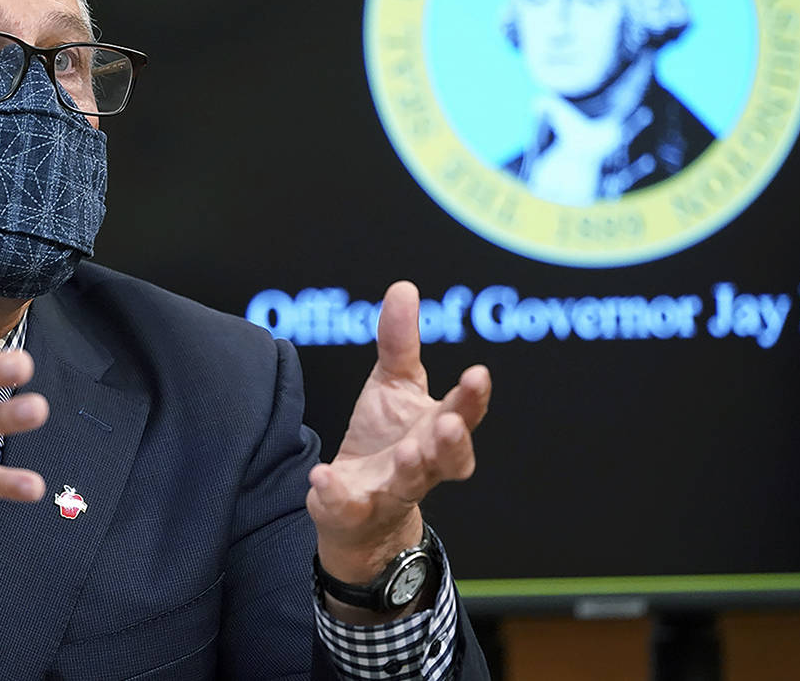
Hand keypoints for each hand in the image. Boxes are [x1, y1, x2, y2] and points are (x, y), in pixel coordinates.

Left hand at [306, 281, 489, 592]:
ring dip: (413, 469)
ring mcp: (390, 493)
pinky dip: (336, 495)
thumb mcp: (391, 385)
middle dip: (454, 442)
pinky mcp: (352, 512)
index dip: (473, 397)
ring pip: (410, 486)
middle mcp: (424, 465)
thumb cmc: (385, 439)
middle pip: (450, 458)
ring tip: (409, 453)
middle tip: (451, 424)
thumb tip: (404, 287)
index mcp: (436, 431)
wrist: (359, 511)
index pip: (464, 413)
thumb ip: (399, 342)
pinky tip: (322, 477)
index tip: (477, 373)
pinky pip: (347, 507)